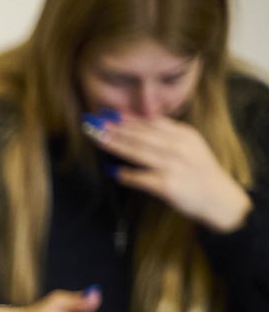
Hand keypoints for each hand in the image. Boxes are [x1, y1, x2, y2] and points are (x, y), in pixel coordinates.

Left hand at [89, 114, 253, 232]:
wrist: (219, 198)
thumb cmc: (199, 172)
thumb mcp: (189, 146)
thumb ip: (166, 134)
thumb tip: (136, 122)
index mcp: (184, 135)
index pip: (151, 123)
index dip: (126, 118)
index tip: (106, 113)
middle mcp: (179, 147)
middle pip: (141, 135)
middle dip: (115, 128)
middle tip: (93, 124)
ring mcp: (173, 166)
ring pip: (139, 152)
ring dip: (116, 145)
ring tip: (98, 139)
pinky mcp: (168, 185)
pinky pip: (141, 178)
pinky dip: (126, 174)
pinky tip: (113, 171)